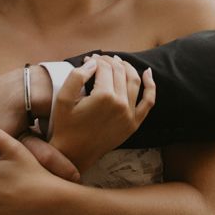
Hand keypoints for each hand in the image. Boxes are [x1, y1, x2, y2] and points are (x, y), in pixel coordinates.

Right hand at [51, 55, 155, 171]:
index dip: (96, 60)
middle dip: (109, 61)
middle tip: (100, 59)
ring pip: (134, 81)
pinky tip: (148, 73)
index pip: (104, 67)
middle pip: (119, 71)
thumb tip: (93, 63)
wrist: (74, 154)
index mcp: (103, 96)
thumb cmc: (65, 126)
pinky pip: (148, 101)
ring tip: (118, 62)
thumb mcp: (63, 99)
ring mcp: (130, 114)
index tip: (88, 59)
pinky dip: (151, 86)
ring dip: (127, 67)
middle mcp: (120, 104)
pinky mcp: (134, 123)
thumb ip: (76, 76)